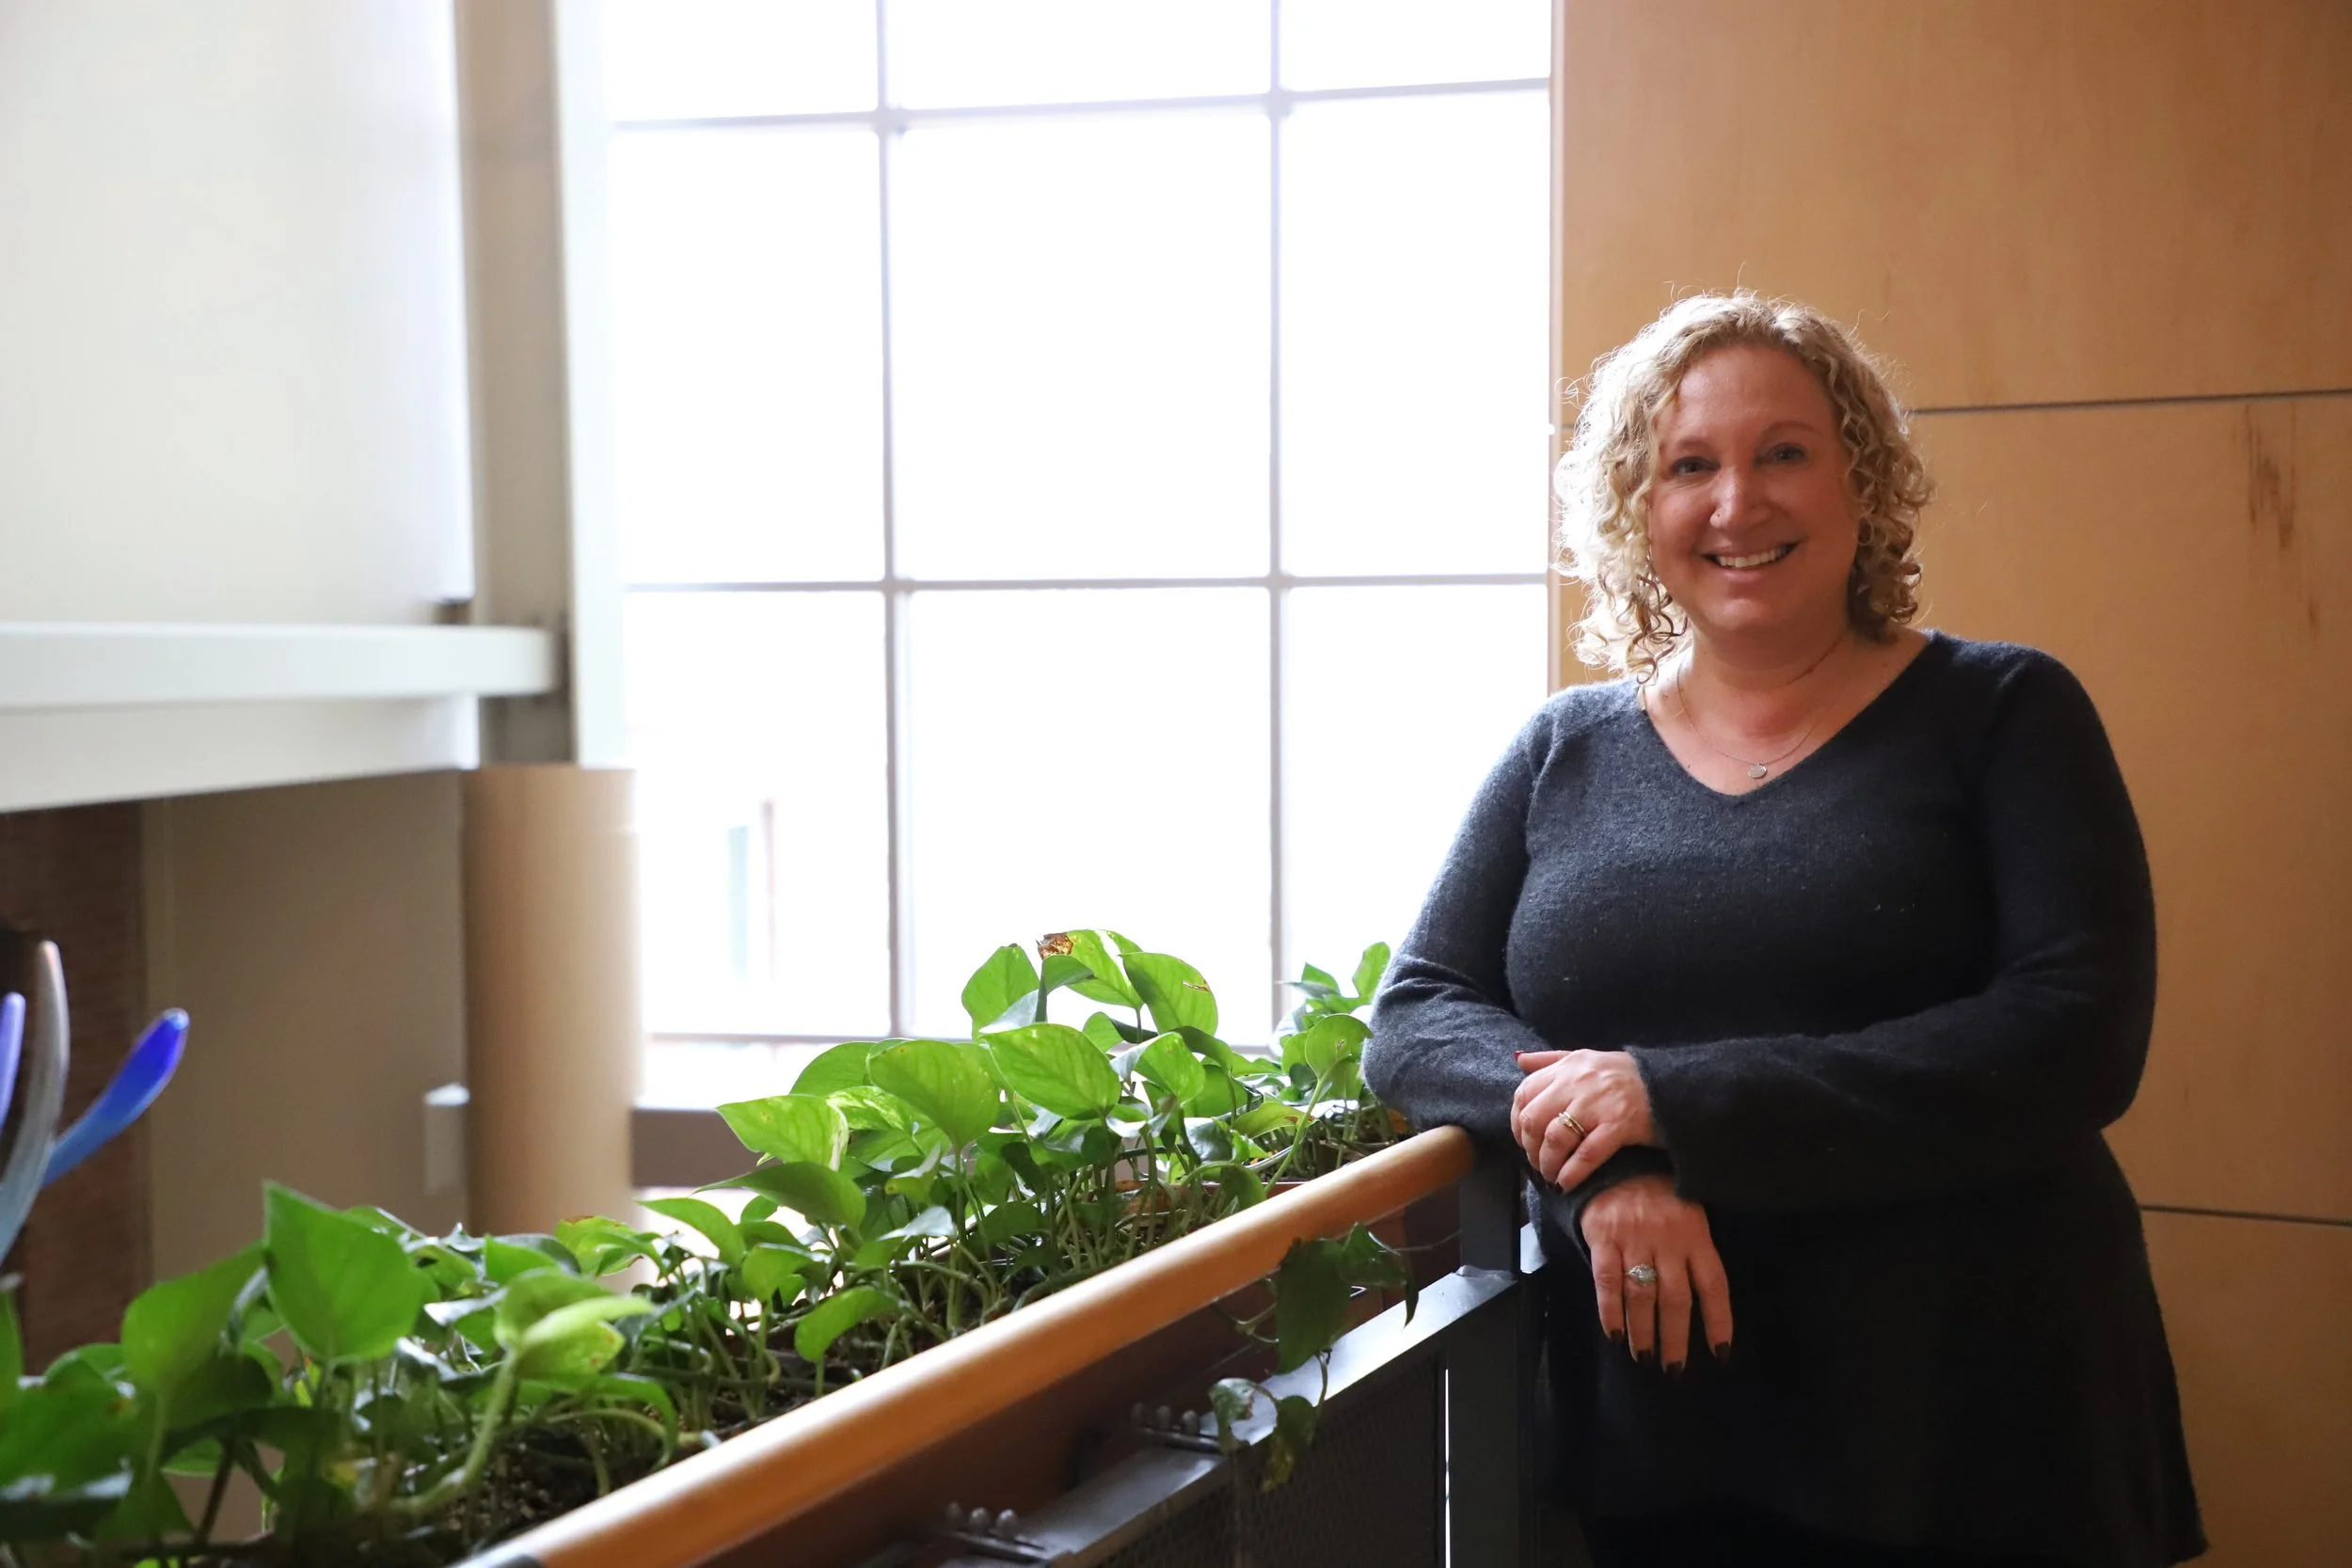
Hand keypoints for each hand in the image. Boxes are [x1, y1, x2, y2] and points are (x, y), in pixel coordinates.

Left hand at [1510, 1048, 1656, 1189]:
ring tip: (1552, 1175)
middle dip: (1530, 1148)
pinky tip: (1567, 1183)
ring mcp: (1599, 1104)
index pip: (1524, 1093)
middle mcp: (1579, 1082)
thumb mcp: (1587, 1058)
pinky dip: (1572, 1173)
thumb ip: (1552, 1061)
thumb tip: (1520, 1060)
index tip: (1523, 1140)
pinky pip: (1586, 1154)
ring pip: (1556, 1139)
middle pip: (1534, 1119)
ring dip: (1548, 1164)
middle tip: (1538, 1163)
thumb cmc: (1628, 1076)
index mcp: (1569, 1066)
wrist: (1673, 1085)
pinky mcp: (1620, 1126)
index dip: (1517, 1122)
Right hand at [1579, 1173, 1732, 1371]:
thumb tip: (1702, 1305)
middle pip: (1676, 1298)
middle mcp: (1668, 1239)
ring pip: (1642, 1295)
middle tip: (1673, 1369)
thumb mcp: (1688, 1214)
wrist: (1614, 1160)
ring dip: (1643, 1332)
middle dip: (1675, 1339)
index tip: (1720, 1354)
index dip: (1718, 1321)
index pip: (1712, 1285)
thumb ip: (1694, 1253)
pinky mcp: (1604, 1237)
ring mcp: (1635, 1238)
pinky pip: (1608, 1281)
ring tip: (1645, 1357)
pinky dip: (1610, 1311)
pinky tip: (1614, 1333)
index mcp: (1695, 1234)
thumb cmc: (1657, 1195)